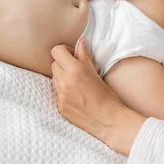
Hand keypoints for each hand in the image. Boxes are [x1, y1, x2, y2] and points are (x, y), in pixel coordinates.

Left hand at [51, 40, 145, 154]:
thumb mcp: (96, 73)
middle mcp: (64, 82)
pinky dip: (64, 91)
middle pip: (54, 64)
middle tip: (76, 69)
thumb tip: (80, 43)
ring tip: (77, 83)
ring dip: (62, 77)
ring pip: (54, 78)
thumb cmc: (107, 96)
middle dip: (63, 64)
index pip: (56, 51)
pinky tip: (76, 95)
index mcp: (74, 70)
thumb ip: (84, 56)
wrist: (109, 121)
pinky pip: (57, 92)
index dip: (64, 51)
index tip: (73, 55)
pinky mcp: (60, 107)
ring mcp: (60, 96)